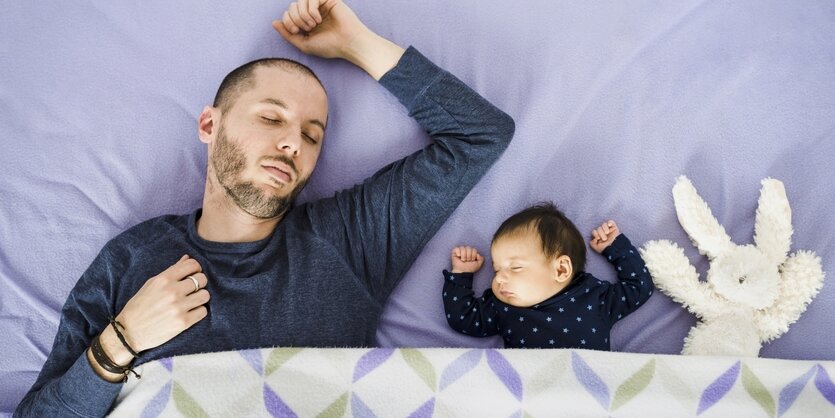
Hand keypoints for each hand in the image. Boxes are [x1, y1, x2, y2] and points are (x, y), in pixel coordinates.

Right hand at [110, 255, 209, 354]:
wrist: (129, 332)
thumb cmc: (139, 306)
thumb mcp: (151, 284)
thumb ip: (171, 271)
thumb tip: (187, 258)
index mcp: (163, 279)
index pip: (192, 265)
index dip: (196, 269)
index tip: (193, 274)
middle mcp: (172, 291)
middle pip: (202, 279)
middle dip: (200, 283)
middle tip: (193, 290)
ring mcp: (178, 307)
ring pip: (205, 295)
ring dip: (200, 297)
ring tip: (192, 301)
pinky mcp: (183, 322)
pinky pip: (203, 311)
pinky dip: (199, 311)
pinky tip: (190, 312)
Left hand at [272, 0, 404, 79]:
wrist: (348, 44)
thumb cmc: (329, 46)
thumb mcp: (304, 44)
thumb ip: (288, 34)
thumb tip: (273, 23)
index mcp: (306, 22)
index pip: (288, 14)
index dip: (287, 21)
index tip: (297, 31)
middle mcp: (312, 12)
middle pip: (292, 7)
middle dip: (295, 18)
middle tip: (307, 28)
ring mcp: (320, 5)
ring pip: (300, 1)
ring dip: (303, 15)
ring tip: (313, 24)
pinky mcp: (328, 0)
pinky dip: (311, 9)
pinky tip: (318, 19)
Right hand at [451, 246, 483, 272]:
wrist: (463, 272)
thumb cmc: (470, 268)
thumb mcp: (478, 264)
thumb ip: (481, 259)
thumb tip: (478, 254)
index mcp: (472, 252)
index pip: (474, 249)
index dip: (473, 255)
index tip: (472, 261)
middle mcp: (466, 251)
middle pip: (469, 248)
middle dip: (469, 256)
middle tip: (467, 261)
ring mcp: (460, 251)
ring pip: (463, 248)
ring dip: (464, 256)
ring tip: (463, 260)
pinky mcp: (454, 252)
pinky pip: (456, 248)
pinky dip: (458, 253)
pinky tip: (459, 257)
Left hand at [590, 220, 620, 252]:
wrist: (615, 248)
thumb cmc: (606, 249)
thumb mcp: (597, 248)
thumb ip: (592, 243)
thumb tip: (593, 239)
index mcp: (598, 236)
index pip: (594, 231)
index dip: (595, 234)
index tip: (598, 238)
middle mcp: (603, 232)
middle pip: (599, 228)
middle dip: (601, 233)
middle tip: (604, 238)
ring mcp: (608, 229)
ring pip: (604, 224)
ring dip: (604, 228)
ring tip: (607, 233)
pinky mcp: (614, 227)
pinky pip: (611, 221)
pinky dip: (609, 222)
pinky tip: (609, 225)